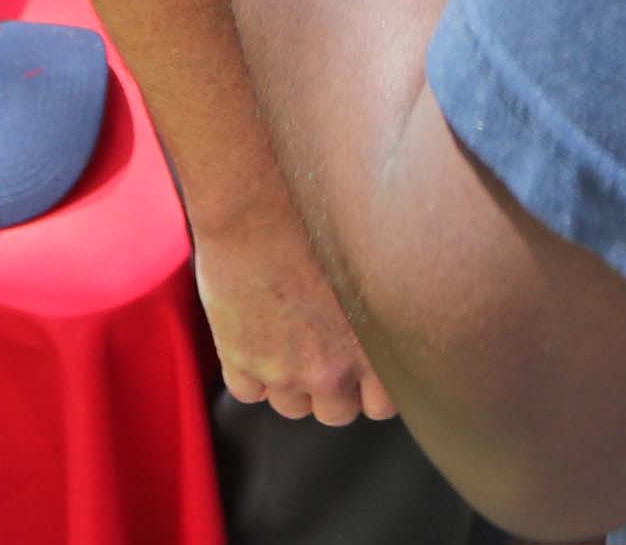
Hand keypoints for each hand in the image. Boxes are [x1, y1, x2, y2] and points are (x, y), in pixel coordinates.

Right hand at [194, 206, 396, 423]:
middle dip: (331, 390)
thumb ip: (375, 314)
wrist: (257, 213)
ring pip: (292, 408)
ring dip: (290, 384)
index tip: (362, 373)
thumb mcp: (368, 271)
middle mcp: (331, 369)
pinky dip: (250, 375)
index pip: (382, 404)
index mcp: (371, 346)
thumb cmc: (318, 225)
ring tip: (286, 342)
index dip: (370, 389)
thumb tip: (383, 328)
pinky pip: (248, 394)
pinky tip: (255, 341)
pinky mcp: (242, 363)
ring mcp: (284, 372)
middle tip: (323, 355)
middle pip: (336, 413)